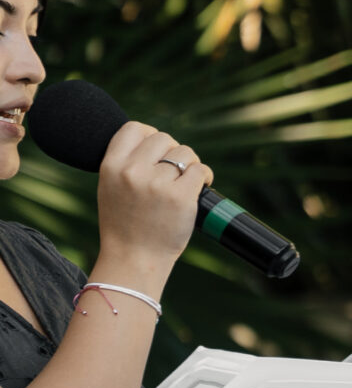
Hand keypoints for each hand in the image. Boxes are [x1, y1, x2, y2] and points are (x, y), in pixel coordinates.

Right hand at [94, 120, 211, 280]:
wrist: (133, 259)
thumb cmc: (124, 224)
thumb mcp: (111, 187)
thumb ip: (127, 163)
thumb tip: (152, 137)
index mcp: (110, 167)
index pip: (133, 128)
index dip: (149, 134)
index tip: (156, 150)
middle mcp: (132, 171)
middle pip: (164, 138)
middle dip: (172, 151)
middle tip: (172, 173)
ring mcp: (157, 183)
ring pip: (185, 153)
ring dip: (190, 165)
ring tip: (183, 184)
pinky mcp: (180, 196)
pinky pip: (200, 169)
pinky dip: (204, 177)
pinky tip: (198, 188)